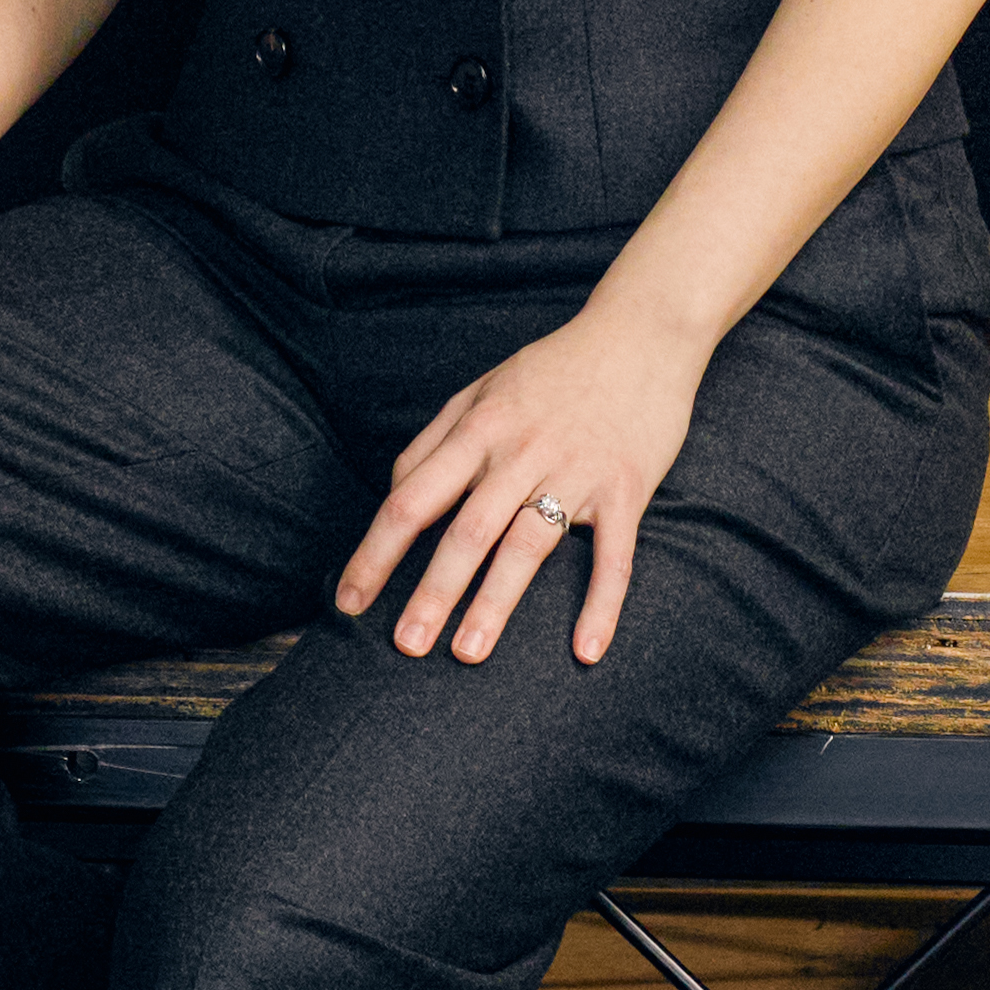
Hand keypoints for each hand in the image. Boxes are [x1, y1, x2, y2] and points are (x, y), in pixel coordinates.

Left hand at [336, 290, 714, 665]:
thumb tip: (394, 496)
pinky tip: (585, 651)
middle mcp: (521, 451)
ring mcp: (576, 471)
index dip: (375, 552)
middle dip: (431, 591)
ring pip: (529, 544)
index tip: (348, 602)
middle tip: (404, 645)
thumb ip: (433, 442)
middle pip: (467, 529)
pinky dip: (601, 604)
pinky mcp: (626, 487)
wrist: (641, 334)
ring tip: (467, 654)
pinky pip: (614, 556)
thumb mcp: (480, 390)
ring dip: (496, 602)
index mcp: (477, 429)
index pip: (411, 499)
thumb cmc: (551, 370)